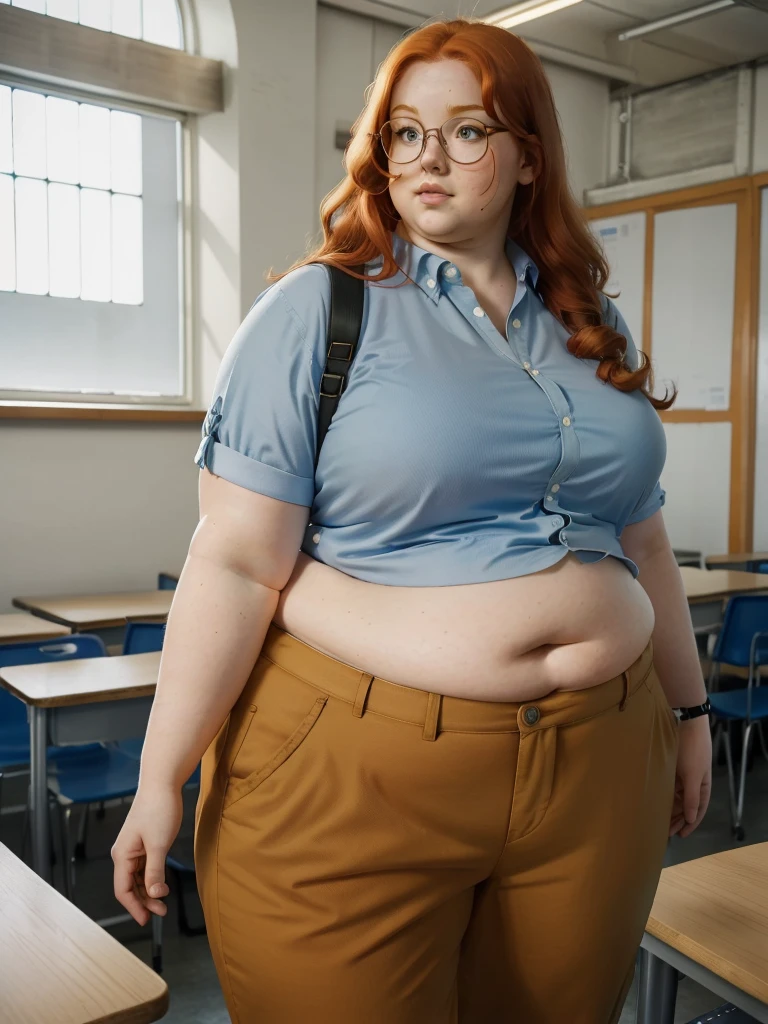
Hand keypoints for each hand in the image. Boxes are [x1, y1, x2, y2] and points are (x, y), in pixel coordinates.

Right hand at [111, 785, 183, 924]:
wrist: (162, 784)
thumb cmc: (158, 809)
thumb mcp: (159, 844)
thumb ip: (155, 871)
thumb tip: (154, 894)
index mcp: (122, 855)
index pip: (122, 890)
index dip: (133, 907)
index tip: (146, 920)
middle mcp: (124, 854)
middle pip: (129, 886)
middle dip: (143, 901)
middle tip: (160, 912)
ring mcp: (133, 849)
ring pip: (137, 878)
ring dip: (148, 891)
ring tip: (162, 903)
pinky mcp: (143, 844)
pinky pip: (144, 868)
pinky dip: (151, 878)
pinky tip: (161, 884)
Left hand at [669, 715, 711, 837]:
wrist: (688, 724)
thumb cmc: (692, 751)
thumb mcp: (693, 776)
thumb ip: (692, 798)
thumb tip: (690, 818)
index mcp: (703, 786)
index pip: (697, 810)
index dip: (689, 824)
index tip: (680, 835)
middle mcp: (694, 783)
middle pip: (686, 806)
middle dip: (677, 819)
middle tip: (666, 832)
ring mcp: (684, 775)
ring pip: (677, 797)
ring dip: (670, 808)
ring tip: (659, 819)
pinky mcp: (674, 767)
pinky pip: (669, 786)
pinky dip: (665, 795)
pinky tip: (656, 800)